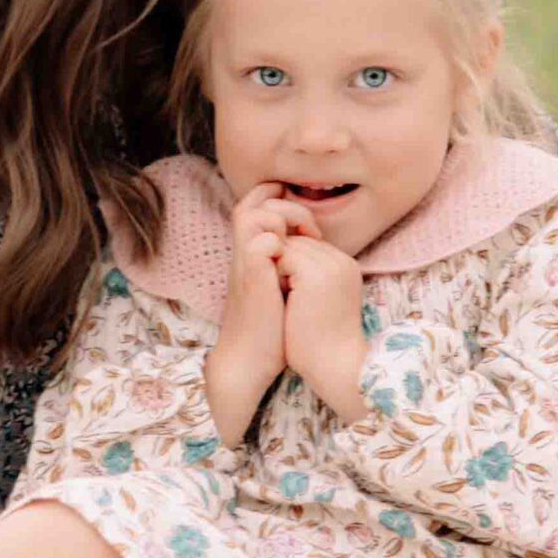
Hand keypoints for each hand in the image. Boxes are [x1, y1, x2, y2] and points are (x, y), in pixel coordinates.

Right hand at [205, 186, 304, 436]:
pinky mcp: (251, 277)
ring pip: (251, 213)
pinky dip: (284, 245)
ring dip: (283, 219)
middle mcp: (244, 253)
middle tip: (308, 227)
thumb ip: (289, 264)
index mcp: (252, 253)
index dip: (276, 199)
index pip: (255, 205)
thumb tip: (313, 248)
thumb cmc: (271, 328)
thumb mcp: (282, 289)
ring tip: (307, 238)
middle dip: (280, 202)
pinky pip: (264, 242)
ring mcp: (245, 263)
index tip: (307, 223)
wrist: (251, 358)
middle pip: (249, 201)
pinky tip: (301, 263)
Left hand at [274, 233, 369, 417]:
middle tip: (287, 297)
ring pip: (290, 246)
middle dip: (284, 264)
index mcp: (346, 267)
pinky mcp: (313, 274)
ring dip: (279, 269)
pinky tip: (282, 299)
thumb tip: (287, 266)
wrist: (335, 367)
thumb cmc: (322, 343)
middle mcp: (342, 261)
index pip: (309, 246)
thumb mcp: (322, 302)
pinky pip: (282, 256)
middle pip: (299, 242)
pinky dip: (275, 275)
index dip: (292, 266)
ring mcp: (330, 265)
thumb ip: (311, 279)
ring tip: (286, 299)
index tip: (292, 295)